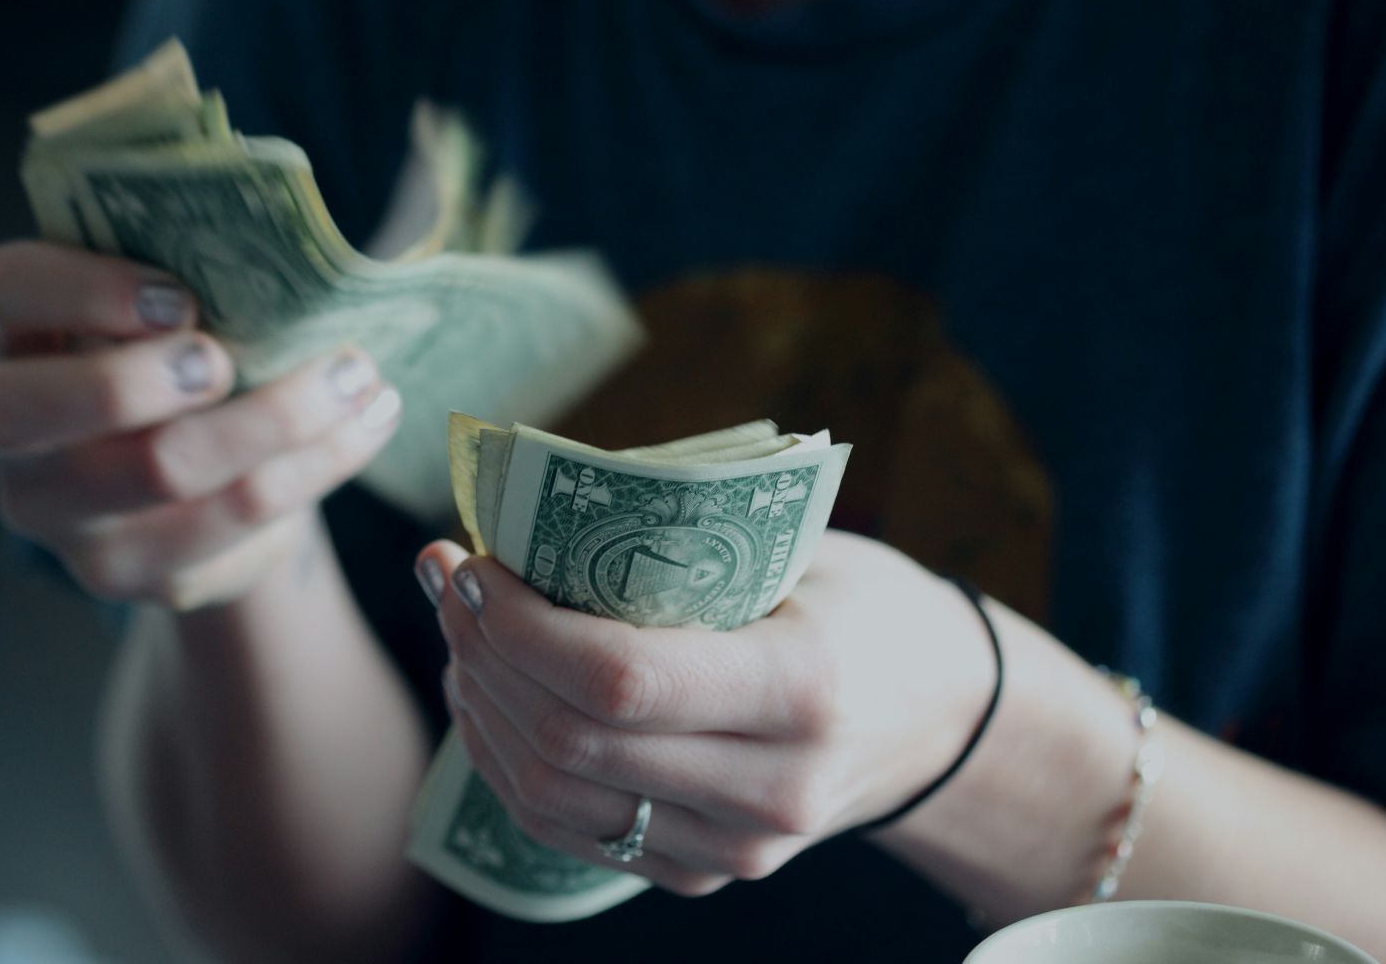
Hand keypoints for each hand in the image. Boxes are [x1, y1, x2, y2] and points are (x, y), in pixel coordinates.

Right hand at [0, 240, 401, 607]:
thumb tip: (281, 241)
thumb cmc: (175, 350)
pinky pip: (232, 521)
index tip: (179, 296)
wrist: (195, 477)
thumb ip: (184, 265)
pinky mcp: (128, 570)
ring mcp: (58, 513)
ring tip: (356, 376)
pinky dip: (315, 465)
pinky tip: (366, 423)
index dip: (84, 289)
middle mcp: (5, 430)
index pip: (7, 292)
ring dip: (276, 417)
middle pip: (36, 410)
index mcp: (7, 331)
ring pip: (159, 470)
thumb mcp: (161, 299)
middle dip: (141, 379)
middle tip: (228, 359)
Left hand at [417, 529, 996, 895]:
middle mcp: (770, 789)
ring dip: (481, 707)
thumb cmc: (862, 605)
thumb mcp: (800, 549)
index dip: (519, 625)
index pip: (619, 679)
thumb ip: (680, 543)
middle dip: (482, 653)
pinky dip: (507, 760)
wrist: (939, 717)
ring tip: (459, 631)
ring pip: (552, 796)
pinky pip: (568, 830)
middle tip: (446, 579)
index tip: (472, 562)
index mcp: (802, 689)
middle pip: (570, 741)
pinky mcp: (704, 873)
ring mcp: (736, 848)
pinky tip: (488, 694)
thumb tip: (527, 511)